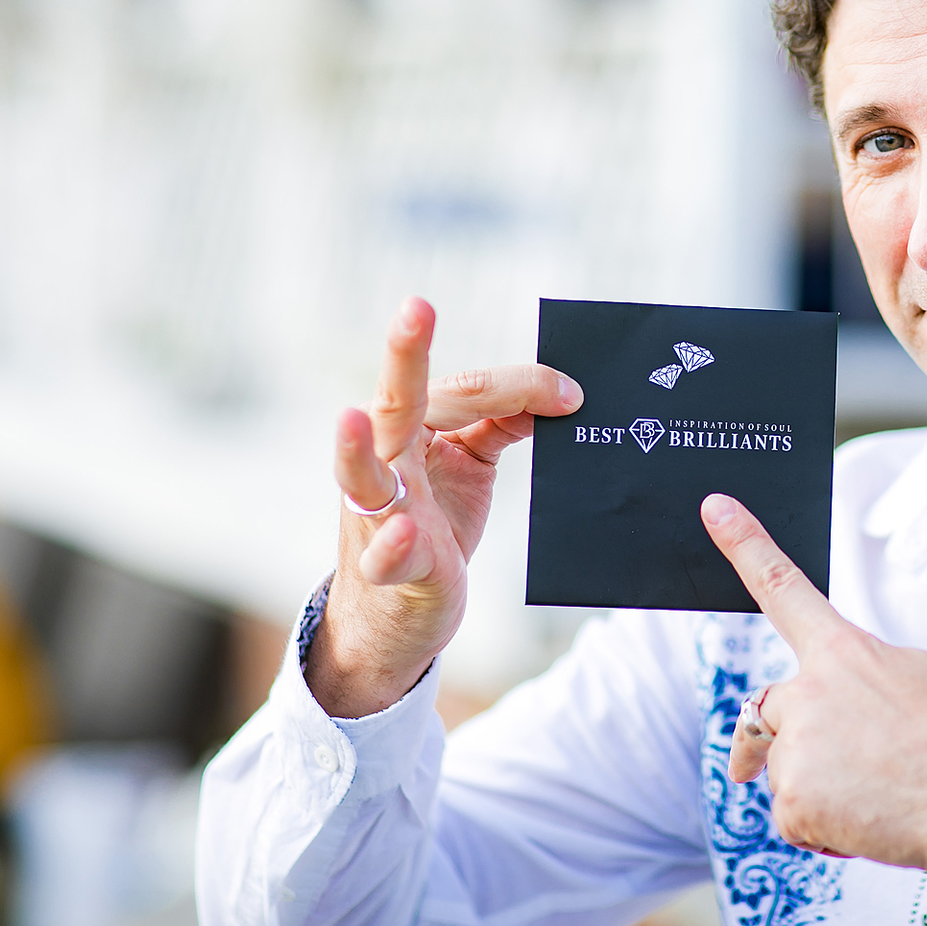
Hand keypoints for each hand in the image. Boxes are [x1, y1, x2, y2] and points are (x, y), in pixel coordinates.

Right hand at [306, 298, 582, 716]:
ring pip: (363, 476)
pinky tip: (402, 533)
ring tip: (354, 419)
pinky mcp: (390, 568)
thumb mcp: (469, 463)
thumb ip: (500, 422)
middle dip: (403, 355)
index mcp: (408, 430)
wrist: (399, 617)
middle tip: (416, 308)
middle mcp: (386, 463)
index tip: (572, 393)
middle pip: (396, 404)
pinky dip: (392, 545)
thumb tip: (558, 393)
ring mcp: (379, 515)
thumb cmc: (433, 526)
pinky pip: (386, 556)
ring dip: (357, 449)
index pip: (461, 392)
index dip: (520, 387)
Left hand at [702, 492, 926, 869]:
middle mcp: (808, 692)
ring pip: (788, 771)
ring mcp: (796, 747)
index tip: (713, 508)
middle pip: (769, 710)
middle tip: (846, 767)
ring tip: (886, 795)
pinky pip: (797, 820)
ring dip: (823, 790)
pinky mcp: (793, 802)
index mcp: (845, 652)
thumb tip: (838, 716)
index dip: (744, 546)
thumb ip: (864, 682)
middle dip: (792, 739)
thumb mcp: (924, 680)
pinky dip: (827, 829)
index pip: (783, 589)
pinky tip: (874, 824)